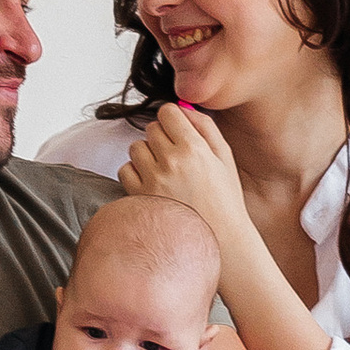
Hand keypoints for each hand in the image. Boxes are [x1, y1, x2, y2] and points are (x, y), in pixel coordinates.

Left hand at [118, 101, 249, 251]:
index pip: (167, 112)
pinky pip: (125, 170)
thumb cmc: (225, 200)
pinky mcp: (139, 198)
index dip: (172, 119)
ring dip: (146, 155)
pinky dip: (135, 174)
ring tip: (163, 171)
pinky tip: (152, 184)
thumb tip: (183, 107)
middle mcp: (170, 162)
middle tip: (174, 155)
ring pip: (135, 148)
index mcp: (193, 148)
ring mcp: (152, 181)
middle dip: (161, 137)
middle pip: (150, 129)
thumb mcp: (225, 158)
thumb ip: (205, 127)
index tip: (177, 129)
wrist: (220, 241)